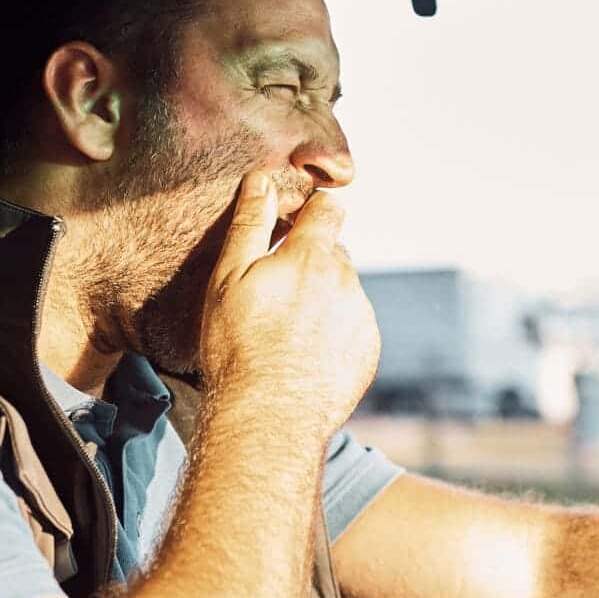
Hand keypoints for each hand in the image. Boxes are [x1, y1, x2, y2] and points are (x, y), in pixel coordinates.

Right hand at [195, 172, 379, 434]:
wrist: (269, 417)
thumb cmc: (238, 346)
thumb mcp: (230, 279)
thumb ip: (250, 224)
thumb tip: (262, 180)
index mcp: (313, 256)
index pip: (329, 209)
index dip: (314, 211)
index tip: (298, 224)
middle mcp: (346, 281)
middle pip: (334, 253)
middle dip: (312, 262)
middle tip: (278, 292)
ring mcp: (361, 318)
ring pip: (344, 292)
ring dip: (323, 299)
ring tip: (286, 331)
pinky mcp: (368, 351)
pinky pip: (353, 328)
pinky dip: (334, 333)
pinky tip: (304, 354)